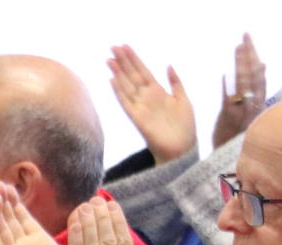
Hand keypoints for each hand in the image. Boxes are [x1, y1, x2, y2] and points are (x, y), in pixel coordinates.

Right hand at [107, 45, 195, 163]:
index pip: (142, 71)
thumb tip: (168, 65)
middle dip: (123, 61)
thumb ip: (175, 83)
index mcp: (158, 92)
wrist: (182, 148)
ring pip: (127, 86)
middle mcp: (146, 98)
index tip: (124, 46)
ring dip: (118, 73)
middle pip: (132, 76)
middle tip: (113, 47)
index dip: (134, 59)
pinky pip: (126, 103)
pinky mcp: (137, 118)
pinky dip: (119, 92)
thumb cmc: (184, 127)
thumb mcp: (183, 100)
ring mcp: (141, 107)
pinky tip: (113, 80)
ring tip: (110, 60)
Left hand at [214, 33, 266, 149]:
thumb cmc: (235, 133)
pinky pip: (230, 102)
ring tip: (238, 48)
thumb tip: (262, 64)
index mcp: (257, 101)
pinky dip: (229, 87)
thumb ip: (253, 87)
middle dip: (249, 55)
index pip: (257, 74)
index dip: (253, 56)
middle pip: (253, 76)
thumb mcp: (246, 111)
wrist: (228, 160)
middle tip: (244, 37)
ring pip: (245, 85)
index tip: (246, 40)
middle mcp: (253, 104)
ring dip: (242, 65)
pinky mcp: (229, 120)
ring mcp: (242, 111)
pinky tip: (227, 74)